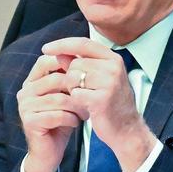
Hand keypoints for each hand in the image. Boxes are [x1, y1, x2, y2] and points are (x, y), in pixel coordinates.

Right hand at [17, 54, 84, 171]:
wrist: (49, 151)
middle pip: (56, 79)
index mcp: (32, 81)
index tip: (86, 73)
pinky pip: (57, 115)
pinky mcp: (29, 122)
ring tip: (85, 112)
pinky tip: (75, 123)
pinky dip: (71, 119)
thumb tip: (84, 58)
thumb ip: (69, 79)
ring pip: (58, 98)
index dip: (67, 63)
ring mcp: (25, 106)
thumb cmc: (61, 121)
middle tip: (89, 98)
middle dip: (77, 89)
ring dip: (77, 106)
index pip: (46, 61)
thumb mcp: (65, 97)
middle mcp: (25, 91)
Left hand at [42, 37, 156, 171]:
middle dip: (70, 76)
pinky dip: (76, 100)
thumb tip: (59, 53)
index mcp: (113, 59)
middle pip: (75, 63)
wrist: (127, 128)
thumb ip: (81, 64)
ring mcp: (109, 83)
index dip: (62, 44)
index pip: (83, 43)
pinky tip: (87, 106)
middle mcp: (113, 68)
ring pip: (72, 77)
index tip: (45, 48)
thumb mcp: (100, 78)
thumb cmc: (111, 102)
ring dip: (72, 89)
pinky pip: (75, 93)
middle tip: (82, 89)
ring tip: (86, 97)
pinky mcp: (101, 99)